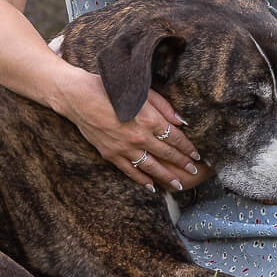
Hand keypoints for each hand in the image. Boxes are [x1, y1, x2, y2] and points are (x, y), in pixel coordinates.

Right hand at [57, 69, 208, 192]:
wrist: (79, 97)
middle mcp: (140, 137)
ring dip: (167, 177)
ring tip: (178, 185)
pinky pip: (130, 172)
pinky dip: (142, 180)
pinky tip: (151, 187)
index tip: (196, 154)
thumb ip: (164, 107)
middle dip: (182, 163)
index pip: (175, 138)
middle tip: (193, 171)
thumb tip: (182, 121)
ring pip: (151, 167)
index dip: (187, 147)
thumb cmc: (112, 89)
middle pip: (167, 154)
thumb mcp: (142, 92)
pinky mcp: (111, 155)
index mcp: (149, 120)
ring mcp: (124, 149)